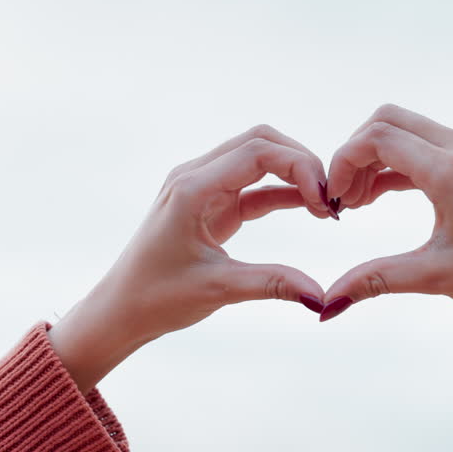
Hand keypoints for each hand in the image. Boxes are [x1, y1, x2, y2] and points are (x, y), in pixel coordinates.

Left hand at [50, 125, 331, 391]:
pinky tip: (311, 209)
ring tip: (325, 206)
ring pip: (258, 157)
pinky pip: (253, 186)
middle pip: (260, 142)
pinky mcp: (210, 203)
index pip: (257, 152)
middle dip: (301, 162)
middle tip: (331, 198)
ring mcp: (202, 187)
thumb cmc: (156, 297)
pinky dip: (282, 192)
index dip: (300, 167)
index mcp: (192, 188)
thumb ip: (271, 284)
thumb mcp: (217, 290)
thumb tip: (320, 296)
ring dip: (294, 173)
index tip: (326, 201)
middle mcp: (195, 176)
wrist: (121, 309)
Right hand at [321, 104, 452, 317]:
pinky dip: (398, 164)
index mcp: (449, 171)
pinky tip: (382, 197)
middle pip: (387, 121)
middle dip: (355, 155)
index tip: (334, 202)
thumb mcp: (436, 277)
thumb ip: (376, 280)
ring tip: (358, 203)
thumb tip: (328, 304)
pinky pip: (426, 147)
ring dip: (375, 159)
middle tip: (344, 200)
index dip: (343, 163)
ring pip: (406, 130)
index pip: (376, 138)